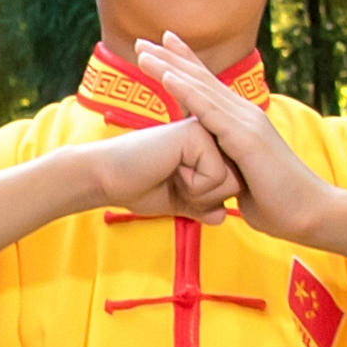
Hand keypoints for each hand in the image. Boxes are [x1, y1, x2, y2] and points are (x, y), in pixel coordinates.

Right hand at [74, 109, 242, 224]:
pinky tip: (170, 168)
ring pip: (230, 181)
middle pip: (237, 184)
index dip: (207, 201)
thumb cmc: (140, 187)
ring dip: (199, 193)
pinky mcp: (198, 134)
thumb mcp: (181, 201)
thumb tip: (223, 216)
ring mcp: (206, 130)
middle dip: (207, 198)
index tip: (177, 188)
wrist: (109, 178)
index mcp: (210, 147)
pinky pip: (215, 176)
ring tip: (173, 174)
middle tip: (175, 182)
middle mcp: (212, 134)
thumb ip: (204, 208)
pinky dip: (193, 185)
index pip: (235, 185)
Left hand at [127, 32, 323, 235]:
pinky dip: (186, 92)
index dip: (184, 64)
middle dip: (169, 58)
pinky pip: (209, 110)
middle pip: (200, 78)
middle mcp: (245, 114)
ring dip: (169, 68)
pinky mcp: (245, 137)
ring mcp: (246, 122)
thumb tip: (211, 174)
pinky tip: (167, 77)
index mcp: (242, 122)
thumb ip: (224, 168)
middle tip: (140, 41)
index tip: (159, 47)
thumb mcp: (241, 180)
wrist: (309, 213)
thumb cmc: (277, 203)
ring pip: (200, 88)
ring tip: (143, 51)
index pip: (208, 86)